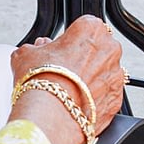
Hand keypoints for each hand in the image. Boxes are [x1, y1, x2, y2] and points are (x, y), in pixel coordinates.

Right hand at [9, 16, 126, 143]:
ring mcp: (116, 75)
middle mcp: (110, 49)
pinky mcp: (117, 99)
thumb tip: (40, 48)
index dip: (69, 40)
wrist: (50, 117)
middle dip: (83, 58)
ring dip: (90, 79)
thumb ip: (36, 47)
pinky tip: (76, 104)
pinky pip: (106, 95)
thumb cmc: (39, 82)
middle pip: (97, 49)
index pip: (83, 27)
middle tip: (62, 72)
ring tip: (68, 91)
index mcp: (91, 29)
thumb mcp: (25, 54)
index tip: (60, 51)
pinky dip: (95, 99)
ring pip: (104, 73)